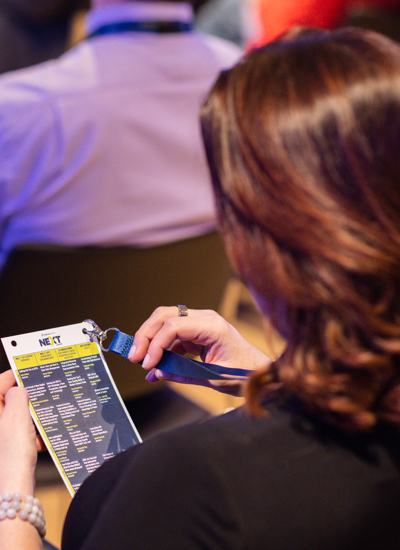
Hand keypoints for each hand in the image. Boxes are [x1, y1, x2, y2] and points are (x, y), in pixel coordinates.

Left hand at [0, 370, 38, 493]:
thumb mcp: (18, 416)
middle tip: (43, 396)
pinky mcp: (5, 448)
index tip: (34, 371)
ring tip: (44, 419)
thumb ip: (19, 395)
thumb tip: (19, 388)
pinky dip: (31, 434)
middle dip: (27, 399)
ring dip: (31, 417)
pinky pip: (19, 433)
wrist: (12, 489)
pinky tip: (42, 439)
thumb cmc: (11, 455)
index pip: (2, 381)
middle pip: (9, 400)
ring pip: (17, 417)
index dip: (18, 375)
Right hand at [129, 307, 270, 394]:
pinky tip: (155, 367)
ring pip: (165, 322)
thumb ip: (183, 374)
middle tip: (134, 356)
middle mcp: (205, 319)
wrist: (261, 372)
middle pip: (165, 316)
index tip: (147, 363)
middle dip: (146, 335)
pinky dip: (161, 348)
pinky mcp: (197, 333)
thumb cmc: (244, 373)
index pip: (174, 326)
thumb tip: (158, 372)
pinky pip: (173, 335)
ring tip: (142, 361)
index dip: (156, 344)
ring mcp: (200, 323)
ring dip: (151, 340)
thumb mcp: (214, 377)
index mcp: (213, 326)